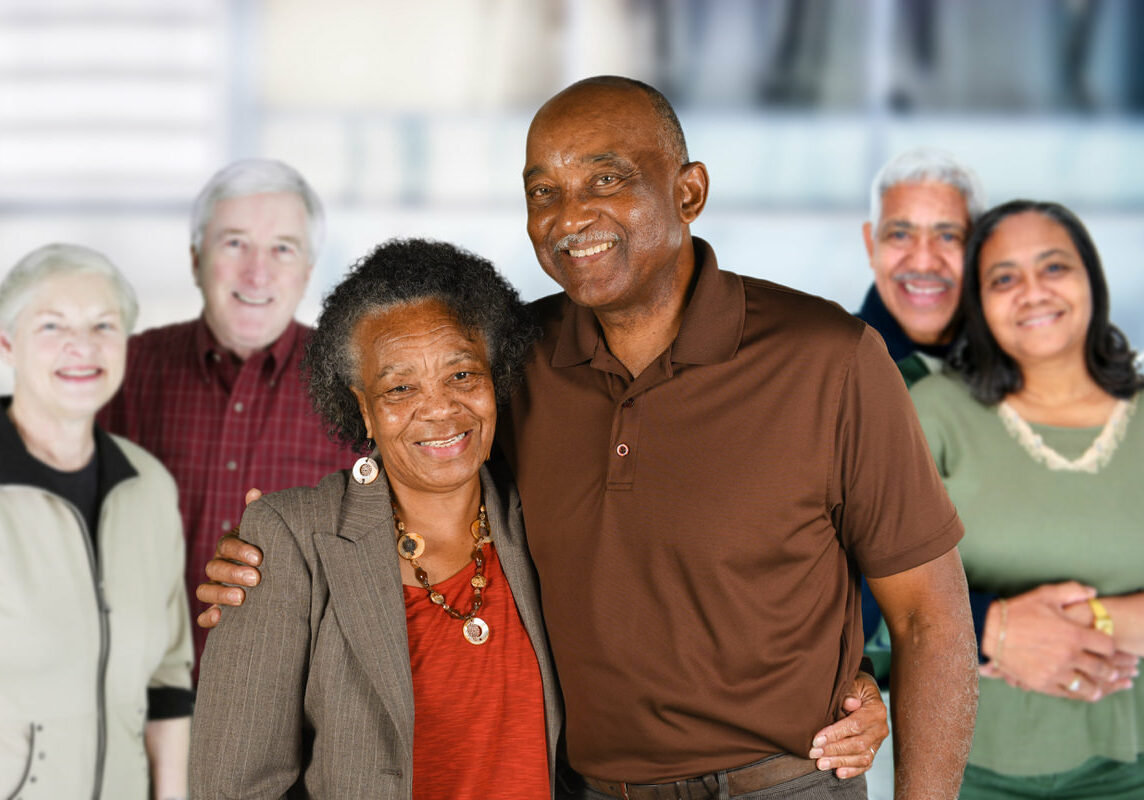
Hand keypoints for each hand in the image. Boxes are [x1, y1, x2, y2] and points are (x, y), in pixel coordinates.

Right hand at [194, 488, 265, 629]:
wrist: (270, 572)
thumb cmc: (267, 550)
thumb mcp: (264, 533)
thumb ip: (259, 514)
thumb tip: (254, 492)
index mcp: (230, 547)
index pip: (227, 546)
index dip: (240, 550)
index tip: (259, 557)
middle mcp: (219, 566)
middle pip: (214, 568)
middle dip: (233, 573)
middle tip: (256, 578)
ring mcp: (216, 588)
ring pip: (205, 590)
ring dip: (220, 594)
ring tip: (241, 599)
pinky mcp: (217, 609)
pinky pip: (205, 616)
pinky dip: (207, 618)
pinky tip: (218, 619)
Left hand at [807, 671, 886, 777]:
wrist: (866, 692)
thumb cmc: (856, 686)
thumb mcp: (854, 683)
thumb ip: (850, 692)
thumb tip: (849, 703)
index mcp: (876, 710)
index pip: (855, 725)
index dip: (835, 734)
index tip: (817, 739)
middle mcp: (880, 728)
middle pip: (857, 744)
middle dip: (834, 750)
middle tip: (814, 753)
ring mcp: (878, 741)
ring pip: (861, 757)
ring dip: (840, 762)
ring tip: (820, 764)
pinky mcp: (874, 750)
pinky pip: (865, 764)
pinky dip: (852, 770)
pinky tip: (838, 773)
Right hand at [983, 582, 1127, 700]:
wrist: (987, 630)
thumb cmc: (1017, 611)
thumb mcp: (1045, 594)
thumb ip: (1072, 590)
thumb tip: (1093, 593)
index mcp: (1074, 634)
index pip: (1107, 646)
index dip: (1109, 647)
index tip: (1104, 648)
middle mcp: (1069, 656)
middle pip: (1103, 670)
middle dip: (1108, 670)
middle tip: (1108, 670)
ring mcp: (1055, 672)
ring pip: (1088, 687)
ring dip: (1094, 686)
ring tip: (1093, 683)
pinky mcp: (1041, 683)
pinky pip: (1066, 694)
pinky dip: (1073, 692)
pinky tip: (1073, 687)